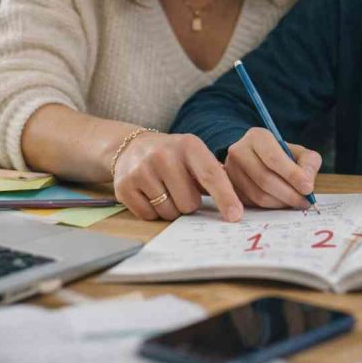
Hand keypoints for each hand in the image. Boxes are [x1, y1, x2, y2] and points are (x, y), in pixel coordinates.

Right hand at [113, 132, 243, 222]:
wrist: (131, 147)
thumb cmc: (173, 157)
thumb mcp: (194, 155)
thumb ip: (214, 176)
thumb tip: (236, 207)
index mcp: (188, 146)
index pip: (211, 175)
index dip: (225, 197)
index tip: (235, 216)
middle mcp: (164, 155)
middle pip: (189, 203)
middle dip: (188, 203)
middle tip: (179, 187)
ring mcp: (142, 170)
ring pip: (170, 212)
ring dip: (170, 208)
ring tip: (163, 189)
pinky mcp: (124, 186)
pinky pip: (149, 216)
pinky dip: (152, 211)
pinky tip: (149, 193)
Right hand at [225, 127, 322, 208]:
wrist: (260, 160)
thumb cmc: (283, 157)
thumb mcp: (300, 153)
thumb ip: (309, 164)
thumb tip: (306, 183)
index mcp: (257, 137)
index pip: (274, 158)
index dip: (292, 175)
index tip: (308, 188)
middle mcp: (239, 151)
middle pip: (265, 178)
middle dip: (289, 193)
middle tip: (305, 201)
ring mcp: (230, 170)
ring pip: (258, 194)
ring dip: (281, 202)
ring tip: (296, 202)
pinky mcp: (230, 188)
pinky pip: (252, 203)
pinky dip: (270, 207)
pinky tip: (282, 202)